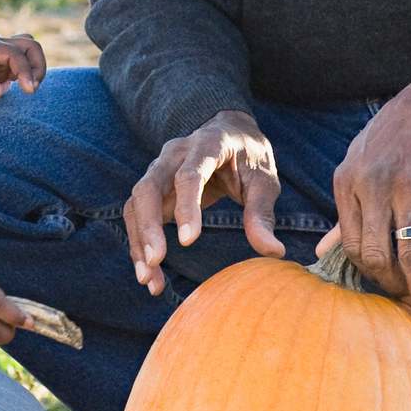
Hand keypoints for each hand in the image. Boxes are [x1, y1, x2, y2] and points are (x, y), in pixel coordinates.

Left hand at [0, 30, 46, 99]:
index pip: (14, 54)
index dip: (25, 70)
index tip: (29, 90)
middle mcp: (1, 45)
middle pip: (31, 45)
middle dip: (38, 66)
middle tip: (32, 88)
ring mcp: (6, 52)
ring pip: (31, 50)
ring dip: (36, 67)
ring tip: (29, 87)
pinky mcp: (8, 61)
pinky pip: (26, 60)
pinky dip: (30, 71)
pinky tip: (23, 84)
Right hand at [124, 111, 280, 297]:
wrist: (227, 131)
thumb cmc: (248, 157)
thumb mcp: (264, 181)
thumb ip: (262, 214)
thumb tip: (274, 252)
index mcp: (207, 145)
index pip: (189, 175)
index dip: (186, 206)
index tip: (188, 241)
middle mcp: (174, 155)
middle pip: (149, 188)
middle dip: (148, 226)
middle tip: (156, 261)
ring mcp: (158, 169)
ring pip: (136, 204)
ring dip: (138, 241)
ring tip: (149, 279)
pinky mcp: (153, 188)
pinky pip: (136, 215)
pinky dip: (138, 244)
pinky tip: (149, 272)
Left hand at [313, 59, 410, 328]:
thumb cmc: (396, 135)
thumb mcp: (360, 162)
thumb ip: (345, 210)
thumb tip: (322, 252)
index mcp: (346, 181)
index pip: (348, 244)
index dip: (365, 274)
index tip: (382, 288)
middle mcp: (371, 187)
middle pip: (373, 255)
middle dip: (389, 286)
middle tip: (406, 303)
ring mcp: (406, 189)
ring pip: (407, 255)